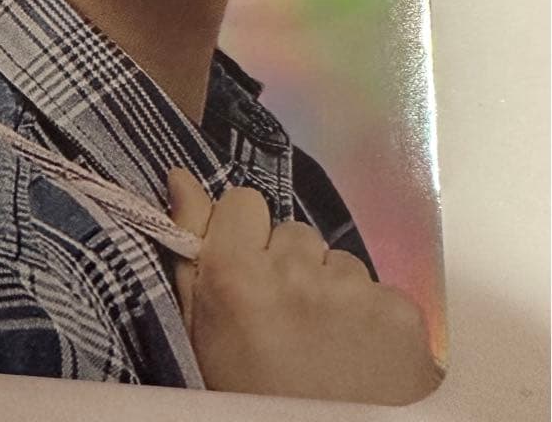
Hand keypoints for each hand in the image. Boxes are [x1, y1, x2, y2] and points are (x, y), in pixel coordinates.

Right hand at [167, 168, 443, 404]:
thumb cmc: (251, 400)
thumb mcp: (204, 336)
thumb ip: (191, 254)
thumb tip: (178, 179)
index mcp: (235, 277)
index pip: (243, 202)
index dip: (245, 236)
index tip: (248, 271)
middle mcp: (294, 272)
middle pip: (293, 232)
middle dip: (290, 265)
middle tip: (287, 323)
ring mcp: (352, 290)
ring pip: (336, 260)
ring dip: (330, 291)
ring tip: (325, 345)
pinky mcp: (399, 310)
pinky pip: (377, 288)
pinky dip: (371, 316)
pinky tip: (361, 355)